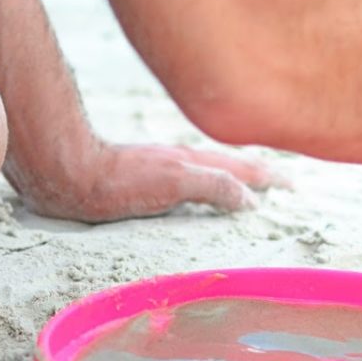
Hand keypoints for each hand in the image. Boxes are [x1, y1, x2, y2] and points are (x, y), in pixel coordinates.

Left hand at [8, 141, 286, 222]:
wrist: (66, 172)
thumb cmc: (116, 182)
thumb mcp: (172, 184)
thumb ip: (213, 186)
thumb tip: (252, 199)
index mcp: (194, 162)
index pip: (243, 168)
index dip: (270, 177)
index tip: (295, 184)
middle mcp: (182, 160)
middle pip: (231, 164)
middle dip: (260, 171)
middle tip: (284, 179)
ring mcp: (164, 166)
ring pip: (211, 168)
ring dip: (235, 175)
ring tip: (250, 182)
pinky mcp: (145, 175)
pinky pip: (191, 177)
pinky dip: (208, 182)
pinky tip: (198, 189)